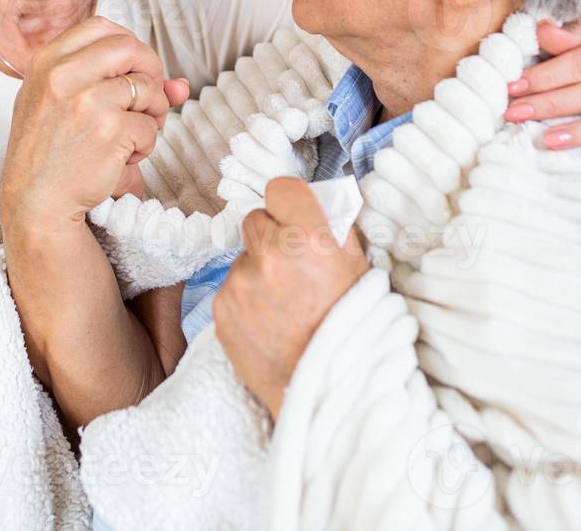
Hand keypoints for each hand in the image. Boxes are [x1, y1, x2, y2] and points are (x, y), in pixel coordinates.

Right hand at [0, 16, 189, 233]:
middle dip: (150, 72)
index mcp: (47, 62)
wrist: (35, 202)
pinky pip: (150, 126)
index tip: (132, 70)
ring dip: (152, 114)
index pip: (102, 27)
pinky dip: (145, 144)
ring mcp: (86, 101)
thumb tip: (180, 85)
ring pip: (147, 87)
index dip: (129, 46)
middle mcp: (63, 75)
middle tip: (146, 101)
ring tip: (130, 136)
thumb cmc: (50, 154)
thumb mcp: (67, 105)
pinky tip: (122, 158)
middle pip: (130, 47)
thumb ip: (118, 83)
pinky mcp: (109, 130)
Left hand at [213, 178, 368, 416]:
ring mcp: (240, 284)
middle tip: (292, 268)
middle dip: (272, 238)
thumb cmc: (352, 332)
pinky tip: (267, 323)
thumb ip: (336, 233)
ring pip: (242, 259)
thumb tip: (321, 206)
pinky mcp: (221, 311)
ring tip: (282, 306)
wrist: (327, 392)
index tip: (295, 215)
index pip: (281, 188)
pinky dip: (245, 301)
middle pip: (255, 220)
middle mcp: (270, 256)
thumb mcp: (359, 272)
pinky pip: (230, 290)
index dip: (289, 202)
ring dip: (258, 273)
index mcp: (309, 240)